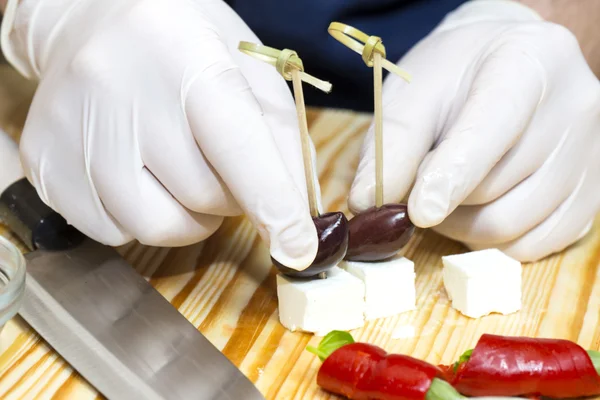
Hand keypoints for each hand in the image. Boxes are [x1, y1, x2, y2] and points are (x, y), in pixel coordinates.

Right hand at [1, 0, 319, 269]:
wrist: (91, 18)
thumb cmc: (184, 45)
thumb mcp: (247, 70)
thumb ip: (279, 139)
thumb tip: (292, 216)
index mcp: (186, 59)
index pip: (237, 148)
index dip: (274, 206)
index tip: (297, 250)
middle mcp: (120, 92)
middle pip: (202, 198)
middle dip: (228, 199)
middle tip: (221, 167)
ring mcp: (73, 130)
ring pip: (157, 227)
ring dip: (187, 217)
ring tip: (179, 172)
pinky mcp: (44, 162)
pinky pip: (112, 231)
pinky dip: (140, 219)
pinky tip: (137, 176)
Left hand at [349, 0, 599, 261]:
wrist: (501, 68)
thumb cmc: (452, 79)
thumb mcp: (412, 95)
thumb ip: (391, 147)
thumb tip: (367, 204)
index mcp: (527, 64)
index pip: (491, 130)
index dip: (451, 176)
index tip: (418, 212)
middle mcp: (574, 109)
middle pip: (495, 188)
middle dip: (441, 200)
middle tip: (421, 183)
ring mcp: (589, 157)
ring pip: (510, 226)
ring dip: (460, 225)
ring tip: (446, 194)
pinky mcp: (589, 197)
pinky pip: (532, 246)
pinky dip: (491, 242)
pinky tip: (477, 210)